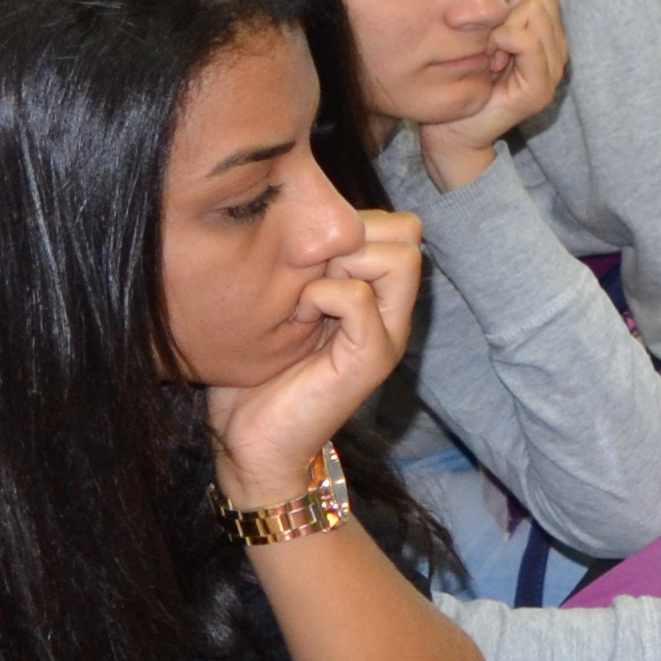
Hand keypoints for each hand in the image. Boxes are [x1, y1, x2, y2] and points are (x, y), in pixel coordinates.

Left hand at [208, 209, 423, 507]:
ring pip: (399, 258)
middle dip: (354, 234)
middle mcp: (392, 312)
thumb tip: (294, 218)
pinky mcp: (371, 360)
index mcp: (376, 295)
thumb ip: (304, 266)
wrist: (253, 443)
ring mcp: (387, 336)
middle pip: (408, 234)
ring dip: (344, 261)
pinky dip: (323, 295)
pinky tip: (298, 316)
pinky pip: (360, 298)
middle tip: (310, 268)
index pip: (399, 226)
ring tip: (307, 289)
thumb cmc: (256, 373)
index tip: (310, 251)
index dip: (356, 222)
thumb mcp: (281, 304)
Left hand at [415, 0, 569, 190]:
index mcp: (547, 31)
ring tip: (486, 52)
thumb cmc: (461, 76)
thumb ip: (499, 1)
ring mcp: (553, 70)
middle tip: (485, 39)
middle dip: (504, 6)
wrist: (451, 130)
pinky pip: (527, 40)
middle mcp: (557, 49)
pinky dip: (503, 40)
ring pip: (534, 12)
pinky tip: (490, 55)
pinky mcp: (539, 88)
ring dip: (500, 25)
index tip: (488, 18)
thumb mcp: (481, 28)